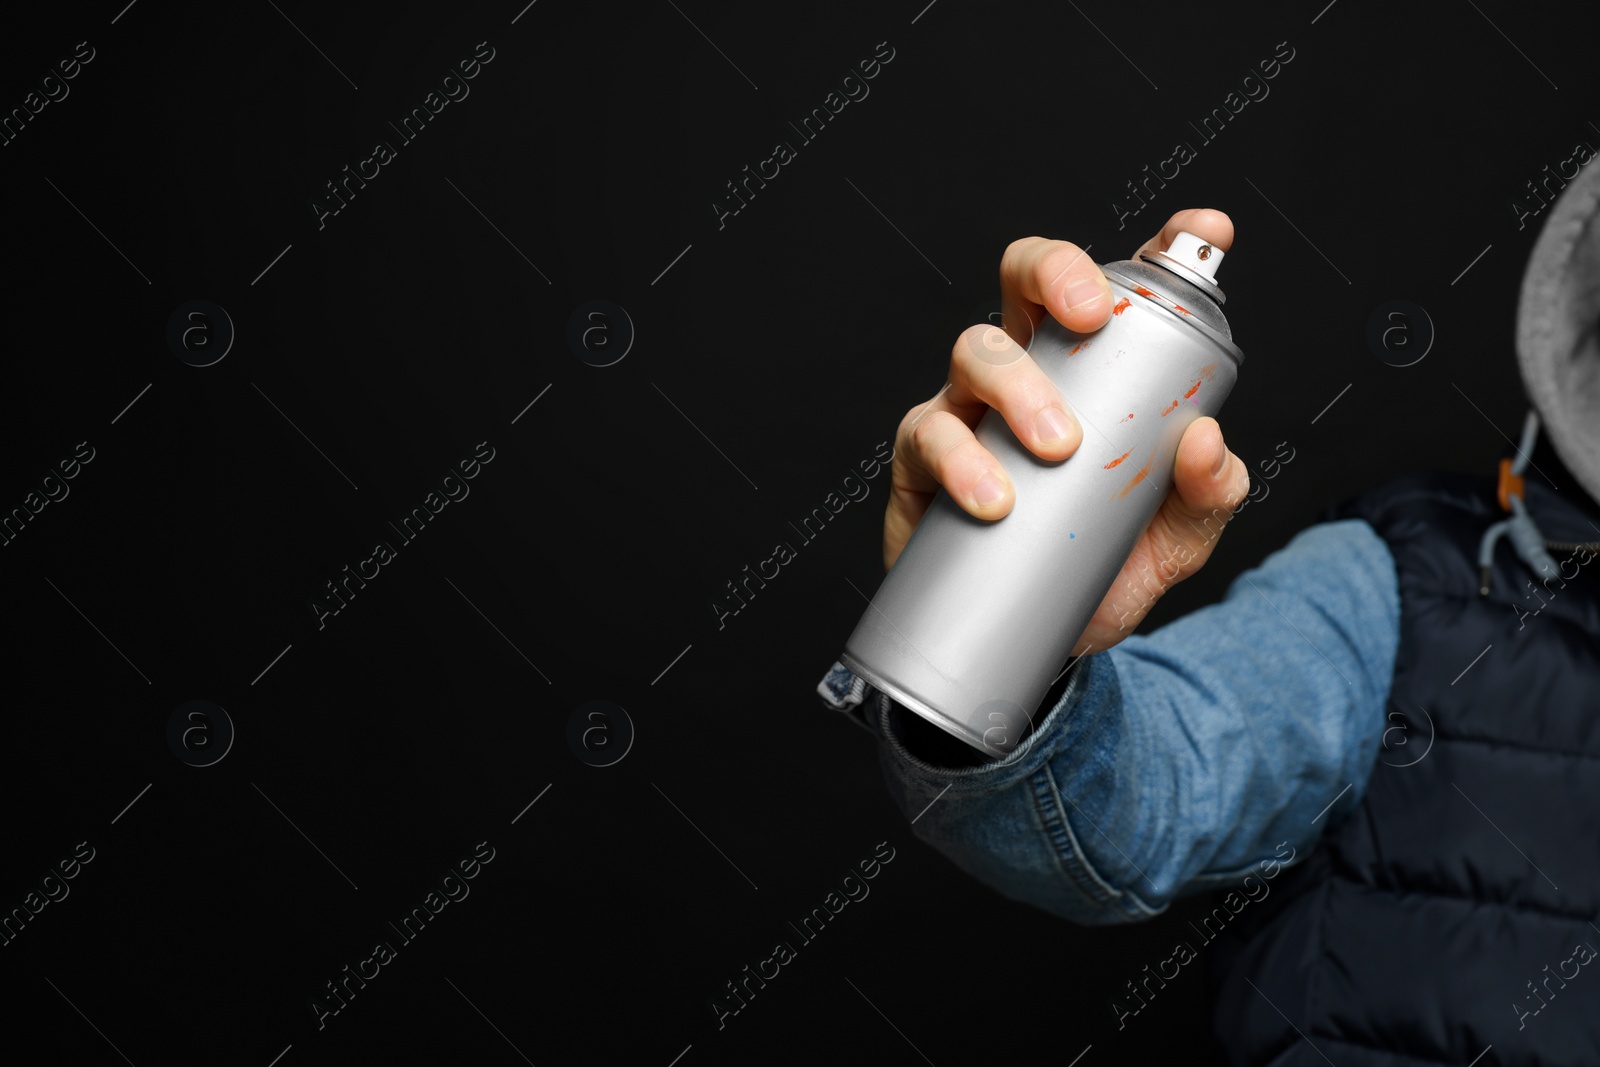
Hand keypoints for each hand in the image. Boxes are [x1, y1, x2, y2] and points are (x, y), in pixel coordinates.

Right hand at [882, 208, 1251, 655]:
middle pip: (1025, 279)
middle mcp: (1030, 371)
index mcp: (1097, 370)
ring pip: (974, 348)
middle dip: (1056, 272)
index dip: (1164, 247)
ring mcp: (971, 410)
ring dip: (1018, 386)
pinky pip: (928, 435)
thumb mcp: (1178, 538)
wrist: (1044, 647)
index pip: (1125, 291)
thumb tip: (1203, 440)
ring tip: (1057, 446)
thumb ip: (1207, 492)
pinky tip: (995, 498)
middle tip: (1093, 317)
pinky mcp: (922, 463)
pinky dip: (961, 460)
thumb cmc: (1107, 570)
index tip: (1205, 231)